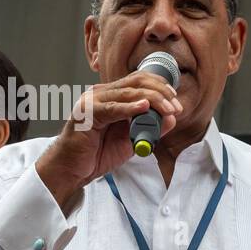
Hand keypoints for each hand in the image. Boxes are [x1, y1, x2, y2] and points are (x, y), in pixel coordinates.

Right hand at [35, 70, 182, 207]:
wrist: (73, 168)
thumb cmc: (98, 153)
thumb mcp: (131, 140)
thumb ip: (150, 128)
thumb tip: (171, 118)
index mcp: (112, 96)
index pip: (139, 81)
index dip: (161, 87)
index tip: (177, 102)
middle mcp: (102, 94)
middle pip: (136, 82)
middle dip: (161, 92)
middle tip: (176, 106)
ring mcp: (93, 101)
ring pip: (127, 93)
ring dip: (152, 100)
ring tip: (168, 109)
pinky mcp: (87, 114)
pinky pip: (112, 108)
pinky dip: (129, 107)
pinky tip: (144, 108)